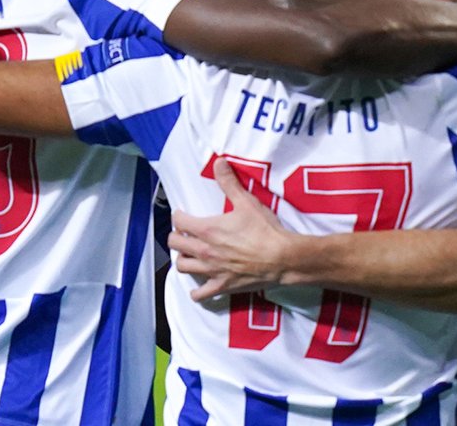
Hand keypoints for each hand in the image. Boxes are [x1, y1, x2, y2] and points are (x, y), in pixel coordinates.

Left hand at [166, 159, 297, 299]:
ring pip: (182, 267)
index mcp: (208, 229)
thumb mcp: (247, 202)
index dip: (179, 216)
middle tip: (184, 233)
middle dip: (177, 236)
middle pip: (175, 244)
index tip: (182, 214)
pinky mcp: (221, 285)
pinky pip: (200, 294)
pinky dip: (196, 291)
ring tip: (190, 254)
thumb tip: (219, 162)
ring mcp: (211, 270)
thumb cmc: (264, 230)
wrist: (281, 257)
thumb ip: (229, 183)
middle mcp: (204, 250)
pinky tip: (199, 286)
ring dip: (183, 259)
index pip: (179, 221)